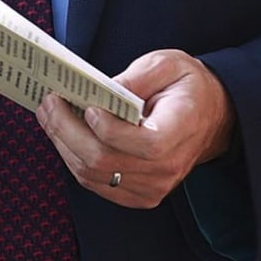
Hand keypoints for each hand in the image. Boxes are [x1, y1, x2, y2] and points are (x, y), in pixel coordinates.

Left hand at [35, 49, 235, 208]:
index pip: (143, 144)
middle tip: (49, 103)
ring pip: (93, 175)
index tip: (87, 105)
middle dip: (67, 131)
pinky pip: (96, 184)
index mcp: (181, 132)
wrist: (212, 118)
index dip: (109, 129)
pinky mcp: (140, 195)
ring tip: (50, 115)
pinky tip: (65, 137)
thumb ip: (137, 76)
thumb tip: (99, 90)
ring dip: (64, 145)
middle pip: (105, 161)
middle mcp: (168, 167)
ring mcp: (154, 187)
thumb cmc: (188, 87)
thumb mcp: (169, 65)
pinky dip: (74, 161)